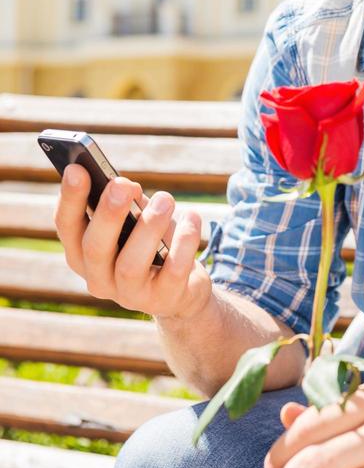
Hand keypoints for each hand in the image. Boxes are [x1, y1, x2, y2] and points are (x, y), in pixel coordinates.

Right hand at [54, 163, 212, 319]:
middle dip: (108, 214)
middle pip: (94, 248)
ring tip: (165, 200)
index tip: (77, 168)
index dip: (70, 199)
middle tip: (122, 184)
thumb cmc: (151, 244)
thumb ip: (128, 204)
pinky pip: (173, 271)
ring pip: (130, 264)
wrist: (182, 289)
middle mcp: (99, 279)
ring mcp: (130, 295)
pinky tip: (191, 217)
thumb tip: (127, 186)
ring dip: (148, 227)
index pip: (67, 227)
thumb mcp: (137, 221)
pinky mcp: (163, 299)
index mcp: (83, 254)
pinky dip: (183, 240)